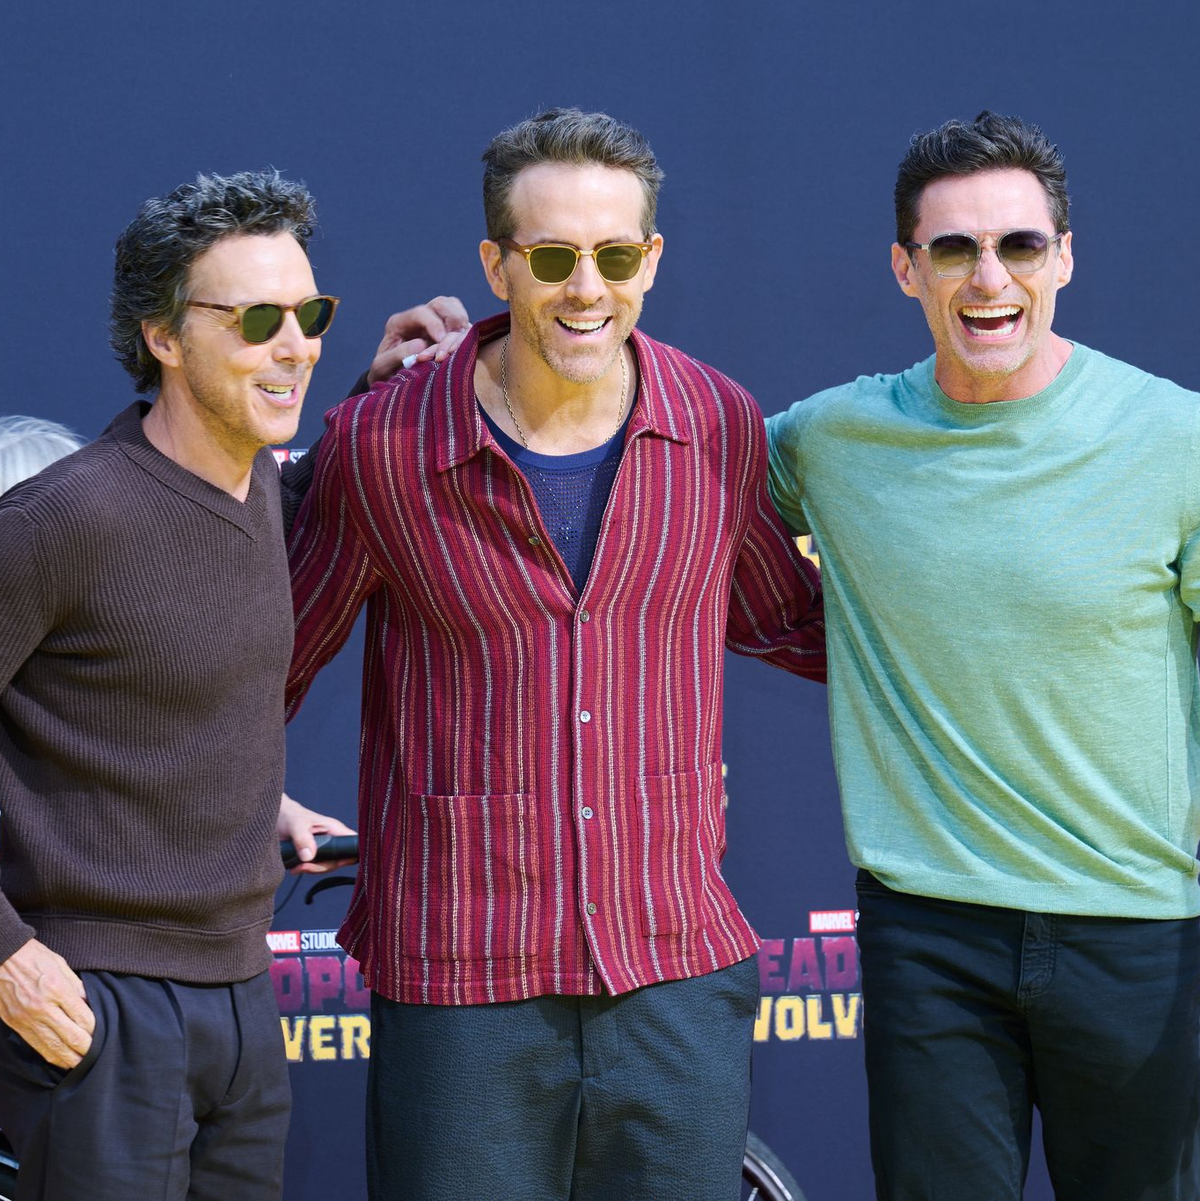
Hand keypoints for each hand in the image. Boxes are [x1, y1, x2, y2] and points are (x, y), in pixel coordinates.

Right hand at [0, 939, 93, 1068]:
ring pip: (52, 1046)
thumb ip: (77, 986)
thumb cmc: (34, 957)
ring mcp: (27, 1018)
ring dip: (69, 1058)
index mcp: (58, 990)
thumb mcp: (61, 965)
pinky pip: (36, 1045)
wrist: (2, 957)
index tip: (104, 1035)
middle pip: (70, 1036)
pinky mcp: (16, 1024)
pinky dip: (50, 1055)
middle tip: (97, 1055)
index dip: (95, 1030)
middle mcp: (43, 1007)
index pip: (83, 1018)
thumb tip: (89, 1004)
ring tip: (82, 1064)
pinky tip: (60, 1060)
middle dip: (86, 1048)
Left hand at [277, 792, 356, 874]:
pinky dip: (306, 870)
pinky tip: (295, 867)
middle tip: (305, 866)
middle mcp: (332, 839)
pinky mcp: (315, 855)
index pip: (354, 842)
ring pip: (327, 866)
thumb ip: (303, 839)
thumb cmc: (290, 815)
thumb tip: (309, 857)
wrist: (278, 817)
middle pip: (339, 861)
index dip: (351, 855)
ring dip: (312, 870)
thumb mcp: (296, 825)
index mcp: (334, 829)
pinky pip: (316, 867)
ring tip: (297, 866)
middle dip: (322, 867)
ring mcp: (324, 848)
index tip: (336, 863)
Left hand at [367, 296, 470, 383]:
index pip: (421, 313)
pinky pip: (462, 323)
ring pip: (454, 308)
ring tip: (458, 345)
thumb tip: (421, 346)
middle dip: (451, 319)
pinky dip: (466, 333)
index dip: (434, 325)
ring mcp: (433, 325)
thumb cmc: (386, 374)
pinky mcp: (446, 334)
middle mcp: (418, 320)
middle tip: (453, 343)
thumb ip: (398, 355)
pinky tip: (462, 348)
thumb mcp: (383, 367)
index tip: (441, 344)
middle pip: (440, 303)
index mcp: (399, 324)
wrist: (391, 380)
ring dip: (460, 324)